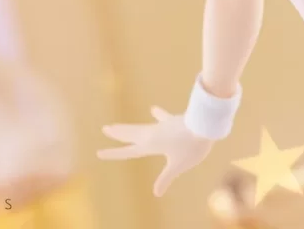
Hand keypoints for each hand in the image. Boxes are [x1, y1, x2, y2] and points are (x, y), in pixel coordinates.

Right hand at [97, 106, 214, 195]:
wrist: (204, 125)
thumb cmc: (191, 147)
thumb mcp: (177, 166)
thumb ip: (165, 178)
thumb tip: (156, 193)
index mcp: (150, 146)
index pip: (128, 152)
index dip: (113, 154)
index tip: (99, 153)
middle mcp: (152, 134)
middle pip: (131, 134)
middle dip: (117, 133)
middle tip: (105, 129)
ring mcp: (161, 125)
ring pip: (141, 127)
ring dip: (129, 127)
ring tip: (119, 125)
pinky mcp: (171, 121)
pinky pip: (161, 118)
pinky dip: (157, 115)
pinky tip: (153, 109)